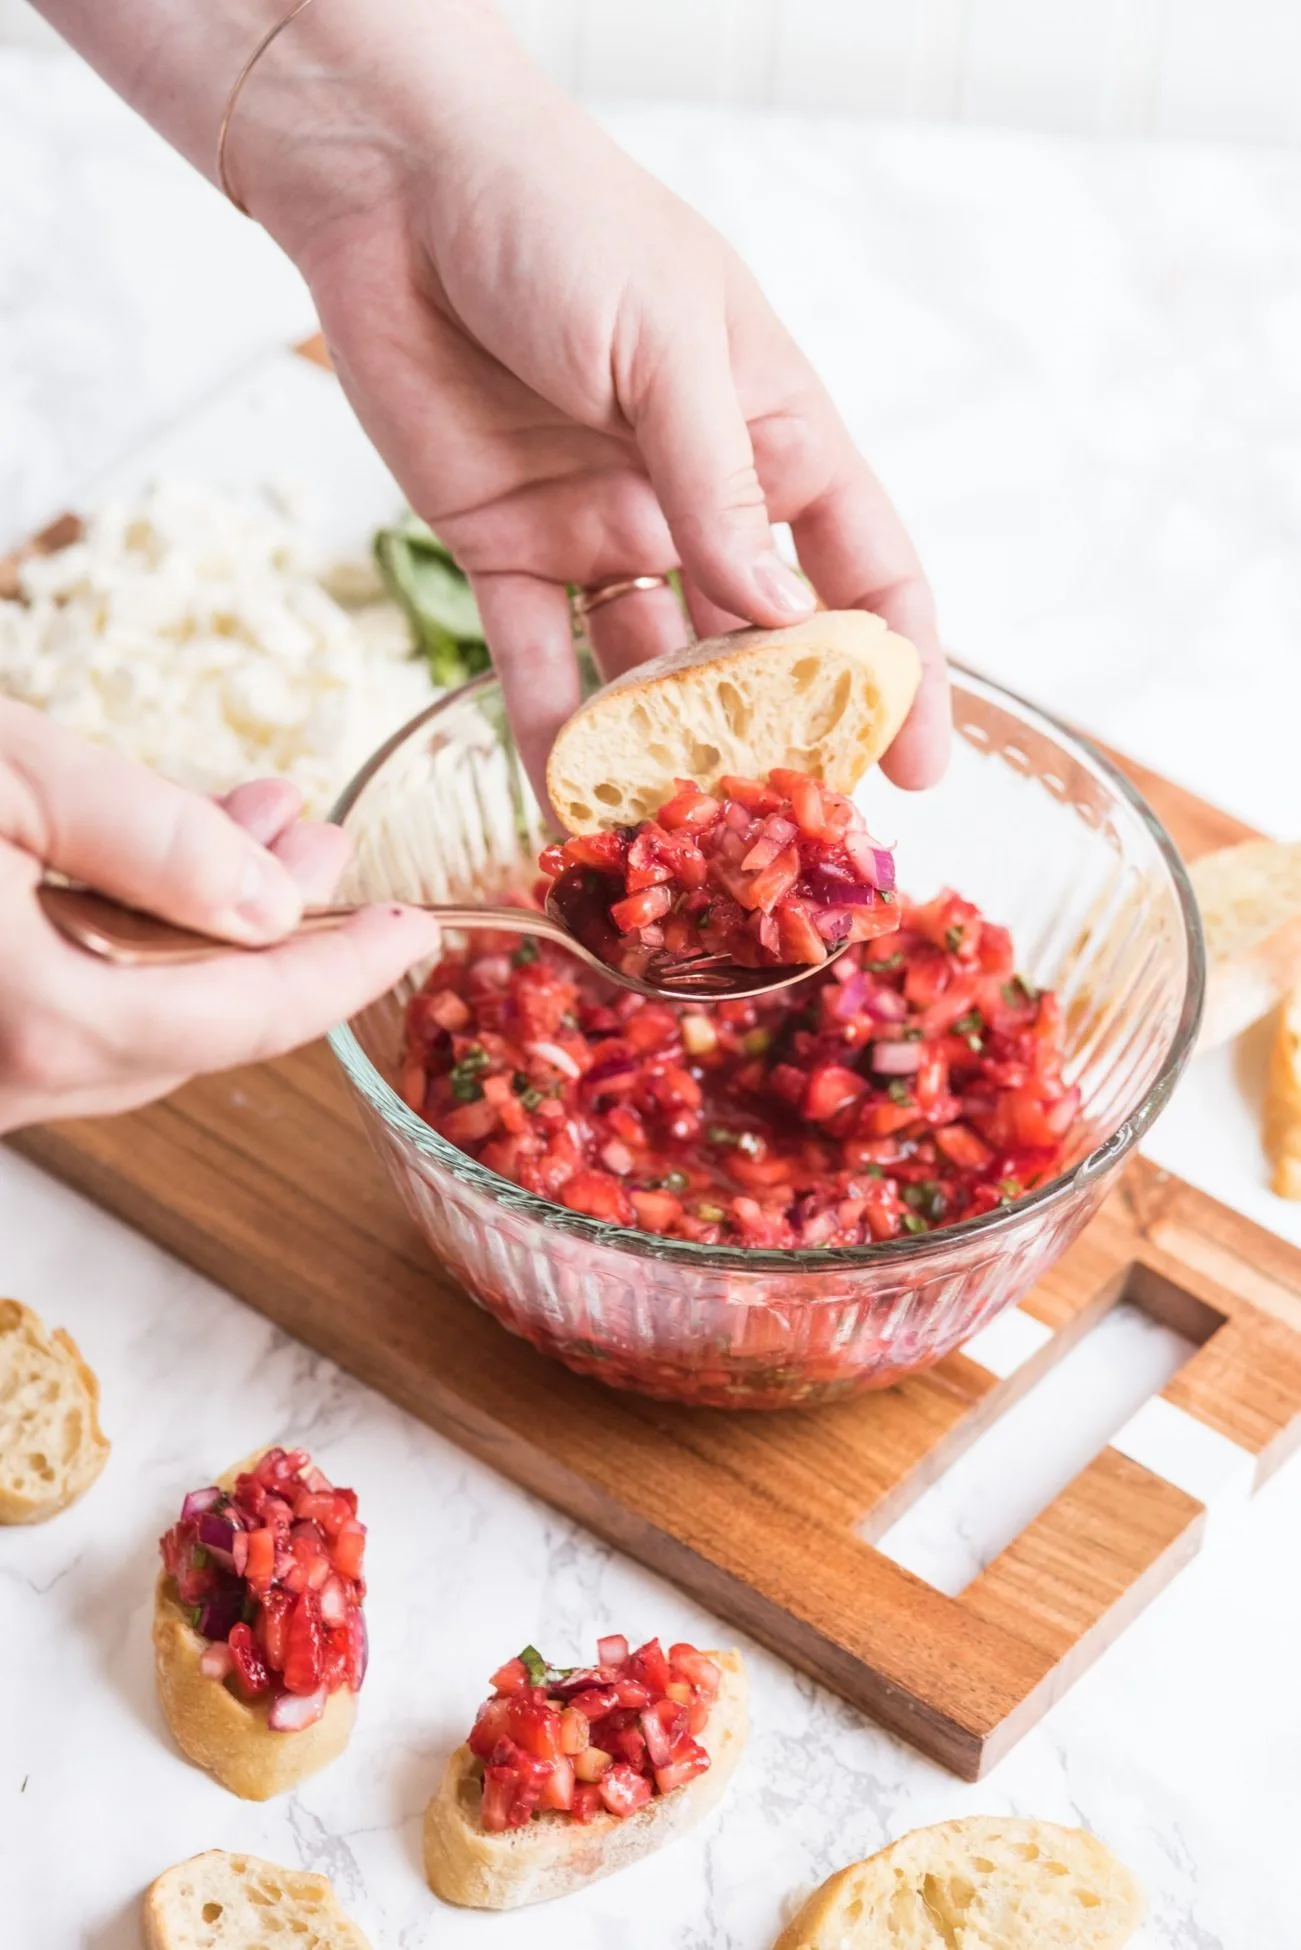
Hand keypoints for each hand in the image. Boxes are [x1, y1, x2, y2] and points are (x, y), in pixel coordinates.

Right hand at [0, 701, 440, 1132]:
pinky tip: (149, 867)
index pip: (249, 1014)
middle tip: (323, 846)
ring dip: (206, 932)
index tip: (411, 929)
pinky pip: (77, 1016)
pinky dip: (133, 949)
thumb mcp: (10, 777)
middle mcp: (18, 1081)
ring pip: (140, 1022)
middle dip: (279, 932)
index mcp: (51, 1020)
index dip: (345, 969)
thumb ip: (152, 839)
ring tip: (247, 830)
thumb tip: (272, 901)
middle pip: (203, 1025)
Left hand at [241, 4, 949, 799]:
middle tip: (789, 829)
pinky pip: (538, 661)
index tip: (917, 766)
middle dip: (780, 735)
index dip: (899, 667)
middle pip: (760, 642)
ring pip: (650, 670)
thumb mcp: (666, 344)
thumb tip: (784, 623)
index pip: (861, 568)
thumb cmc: (559, 224)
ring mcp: (602, 531)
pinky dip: (553, 731)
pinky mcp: (506, 550)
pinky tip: (573, 800)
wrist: (393, 186)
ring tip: (683, 835)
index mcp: (770, 434)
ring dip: (666, 751)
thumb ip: (719, 487)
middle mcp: (694, 497)